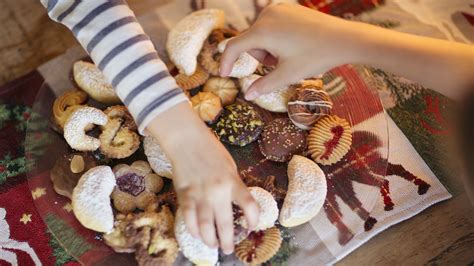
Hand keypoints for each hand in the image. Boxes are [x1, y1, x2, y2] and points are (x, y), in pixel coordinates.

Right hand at [146, 102, 259, 253]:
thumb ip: (233, 185)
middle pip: (225, 223)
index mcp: (233, 181)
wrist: (187, 141)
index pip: (249, 205)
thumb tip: (236, 204)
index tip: (252, 227)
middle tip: (228, 249)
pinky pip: (189, 218)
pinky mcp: (184, 195)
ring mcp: (200, 195)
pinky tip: (197, 234)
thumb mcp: (230, 166)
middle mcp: (218, 191)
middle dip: (227, 241)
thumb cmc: (211, 150)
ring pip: (205, 226)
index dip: (254, 220)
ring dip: (210, 240)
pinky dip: (193, 230)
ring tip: (213, 245)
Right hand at [220, 4, 361, 99]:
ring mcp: (278, 9)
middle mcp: (266, 16)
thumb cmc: (315, 57)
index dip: (227, 62)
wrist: (344, 39)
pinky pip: (272, 25)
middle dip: (261, 57)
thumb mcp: (287, 75)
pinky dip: (276, 37)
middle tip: (281, 65)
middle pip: (250, 42)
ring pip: (260, 34)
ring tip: (290, 54)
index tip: (224, 74)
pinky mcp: (288, 8)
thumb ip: (264, 85)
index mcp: (262, 32)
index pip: (234, 47)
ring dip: (269, 48)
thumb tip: (247, 95)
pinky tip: (294, 43)